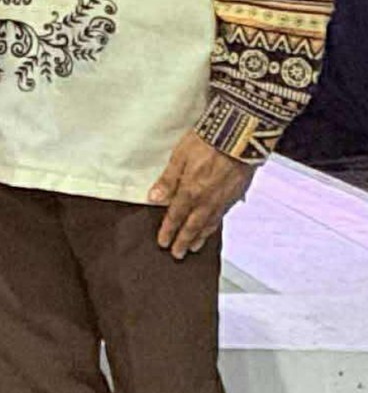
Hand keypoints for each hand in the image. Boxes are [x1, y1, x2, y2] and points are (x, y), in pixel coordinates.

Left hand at [150, 129, 253, 258]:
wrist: (240, 137)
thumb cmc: (207, 142)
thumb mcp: (179, 157)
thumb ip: (167, 180)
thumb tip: (153, 198)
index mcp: (190, 191)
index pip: (175, 216)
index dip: (168, 230)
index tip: (163, 243)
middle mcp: (207, 200)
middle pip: (193, 226)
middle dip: (184, 241)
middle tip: (177, 254)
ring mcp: (223, 199)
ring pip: (209, 224)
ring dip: (200, 237)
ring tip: (194, 247)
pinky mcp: (235, 195)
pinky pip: (222, 216)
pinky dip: (215, 225)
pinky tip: (212, 227)